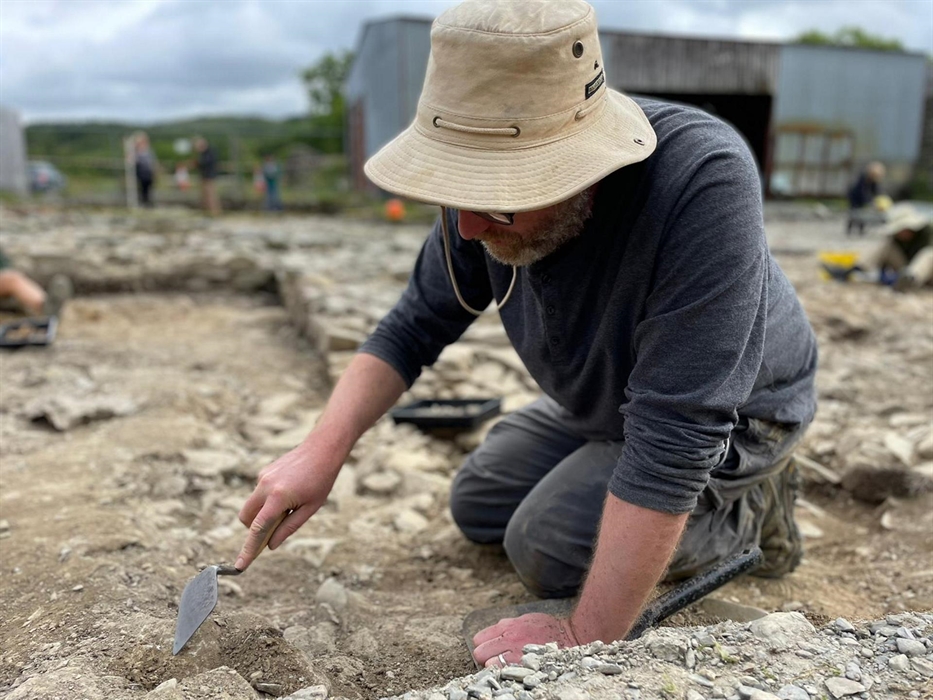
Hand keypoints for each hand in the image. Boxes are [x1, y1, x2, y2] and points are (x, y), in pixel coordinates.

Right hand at [235, 439, 340, 569]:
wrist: (322, 448)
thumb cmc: (321, 479)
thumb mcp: (310, 508)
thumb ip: (289, 528)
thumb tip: (271, 545)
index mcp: (278, 497)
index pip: (257, 529)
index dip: (248, 549)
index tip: (240, 565)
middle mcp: (265, 486)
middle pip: (246, 518)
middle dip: (254, 528)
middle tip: (275, 528)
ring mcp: (262, 477)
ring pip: (252, 505)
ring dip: (263, 512)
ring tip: (291, 504)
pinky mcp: (264, 472)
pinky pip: (260, 493)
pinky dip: (268, 499)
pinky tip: (290, 490)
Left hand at [472, 613, 579, 667]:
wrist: (569, 635)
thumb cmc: (547, 628)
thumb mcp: (524, 619)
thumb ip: (508, 625)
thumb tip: (495, 632)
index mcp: (507, 626)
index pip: (480, 638)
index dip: (483, 645)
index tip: (489, 648)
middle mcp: (508, 638)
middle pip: (480, 653)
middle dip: (484, 656)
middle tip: (494, 659)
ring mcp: (515, 653)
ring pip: (488, 664)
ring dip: (493, 666)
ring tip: (503, 666)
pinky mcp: (524, 664)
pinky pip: (503, 672)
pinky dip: (503, 673)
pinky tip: (511, 671)